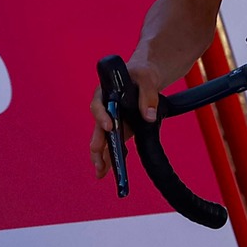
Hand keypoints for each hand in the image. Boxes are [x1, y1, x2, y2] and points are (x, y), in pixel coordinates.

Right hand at [89, 55, 167, 178]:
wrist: (145, 75)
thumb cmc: (142, 73)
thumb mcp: (147, 78)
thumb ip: (148, 95)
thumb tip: (148, 115)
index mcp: (106, 93)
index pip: (98, 105)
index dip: (101, 117)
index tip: (109, 127)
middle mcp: (105, 109)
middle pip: (98, 129)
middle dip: (98, 148)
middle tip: (99, 164)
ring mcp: (112, 120)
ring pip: (104, 140)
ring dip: (103, 157)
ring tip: (102, 173)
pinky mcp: (121, 128)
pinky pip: (116, 143)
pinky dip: (116, 156)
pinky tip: (117, 168)